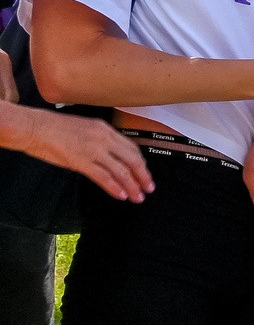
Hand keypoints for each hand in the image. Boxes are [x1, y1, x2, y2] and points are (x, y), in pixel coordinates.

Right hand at [0, 106, 152, 200]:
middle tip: (148, 188)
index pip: (132, 148)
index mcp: (105, 129)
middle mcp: (103, 139)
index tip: (145, 173)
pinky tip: (121, 195)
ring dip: (131, 186)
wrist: (35, 128)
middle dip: (142, 176)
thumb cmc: (56, 128)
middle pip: (132, 160)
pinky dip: (114, 187)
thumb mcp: (86, 127)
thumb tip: (112, 155)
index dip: (141, 163)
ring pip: (121, 171)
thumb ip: (101, 140)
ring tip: (137, 197)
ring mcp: (93, 151)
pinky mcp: (81, 162)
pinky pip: (103, 177)